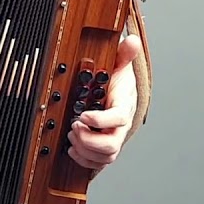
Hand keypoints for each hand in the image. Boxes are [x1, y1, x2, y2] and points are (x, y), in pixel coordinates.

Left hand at [66, 34, 141, 171]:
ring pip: (105, 156)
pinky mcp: (105, 148)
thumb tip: (132, 41)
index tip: (82, 115)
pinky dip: (84, 160)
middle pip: (111, 144)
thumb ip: (124, 55)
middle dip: (88, 139)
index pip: (118, 118)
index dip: (100, 120)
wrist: (120, 96)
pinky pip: (99, 163)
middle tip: (74, 126)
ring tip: (72, 134)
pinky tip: (73, 149)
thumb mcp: (120, 65)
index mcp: (124, 107)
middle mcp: (120, 127)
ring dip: (84, 149)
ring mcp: (113, 139)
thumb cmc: (118, 82)